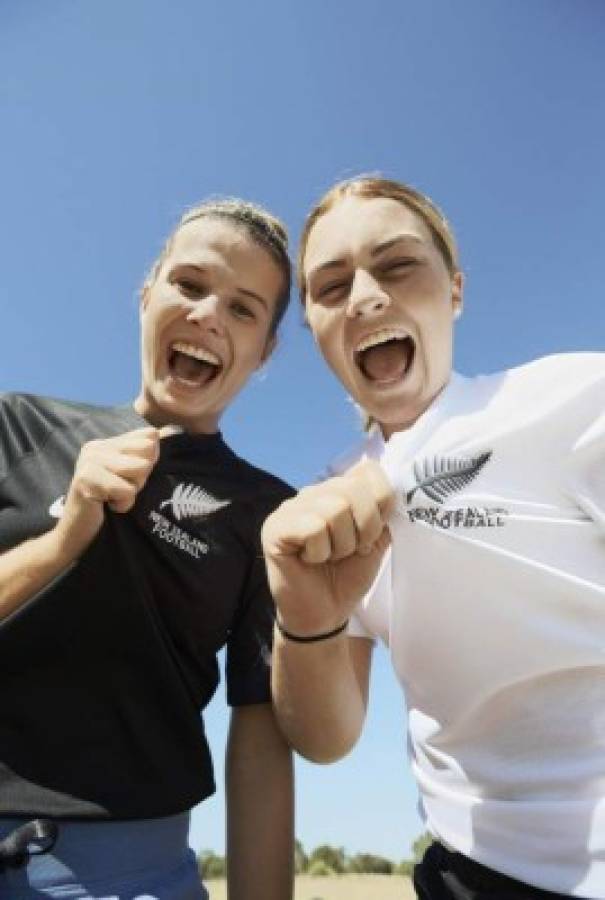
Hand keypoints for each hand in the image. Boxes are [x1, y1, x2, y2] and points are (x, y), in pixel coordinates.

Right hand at [54, 427, 161, 558]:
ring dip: (133, 490)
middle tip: (121, 489)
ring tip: (115, 496)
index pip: (149, 436)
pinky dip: (124, 504)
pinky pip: (126, 490)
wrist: (78, 531)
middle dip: (142, 477)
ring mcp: (89, 461)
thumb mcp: (131, 476)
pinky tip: (108, 506)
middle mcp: (96, 447)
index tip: (131, 478)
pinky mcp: (85, 480)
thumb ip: (145, 455)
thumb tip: (164, 432)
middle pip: (148, 452)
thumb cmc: (109, 504)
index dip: (150, 461)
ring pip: (140, 469)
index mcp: (107, 443)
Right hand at [261, 460, 392, 635]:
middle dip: (365, 527)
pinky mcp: (274, 527)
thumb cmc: (347, 576)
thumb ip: (382, 512)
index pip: (368, 471)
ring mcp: (290, 507)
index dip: (381, 501)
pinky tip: (309, 561)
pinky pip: (313, 528)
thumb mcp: (375, 541)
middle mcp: (312, 492)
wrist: (324, 615)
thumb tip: (394, 490)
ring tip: (330, 557)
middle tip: (353, 551)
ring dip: (341, 544)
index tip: (373, 532)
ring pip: (334, 509)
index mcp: (337, 490)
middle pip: (353, 488)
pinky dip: (320, 552)